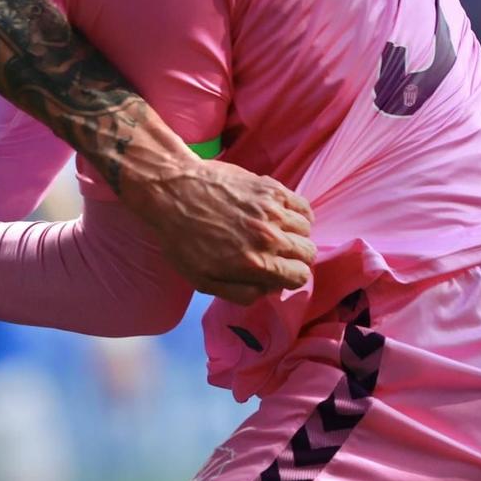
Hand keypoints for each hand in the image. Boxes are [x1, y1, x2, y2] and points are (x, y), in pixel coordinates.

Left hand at [120, 157, 316, 304]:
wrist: (172, 192)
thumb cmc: (181, 239)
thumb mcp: (202, 280)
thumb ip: (239, 292)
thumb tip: (268, 291)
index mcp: (254, 263)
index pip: (299, 277)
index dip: (292, 278)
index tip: (281, 273)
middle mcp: (268, 237)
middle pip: (308, 253)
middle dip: (296, 259)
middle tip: (279, 255)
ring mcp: (272, 210)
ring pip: (307, 229)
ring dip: (296, 235)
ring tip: (277, 234)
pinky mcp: (271, 188)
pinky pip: (302, 205)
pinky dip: (298, 214)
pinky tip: (282, 217)